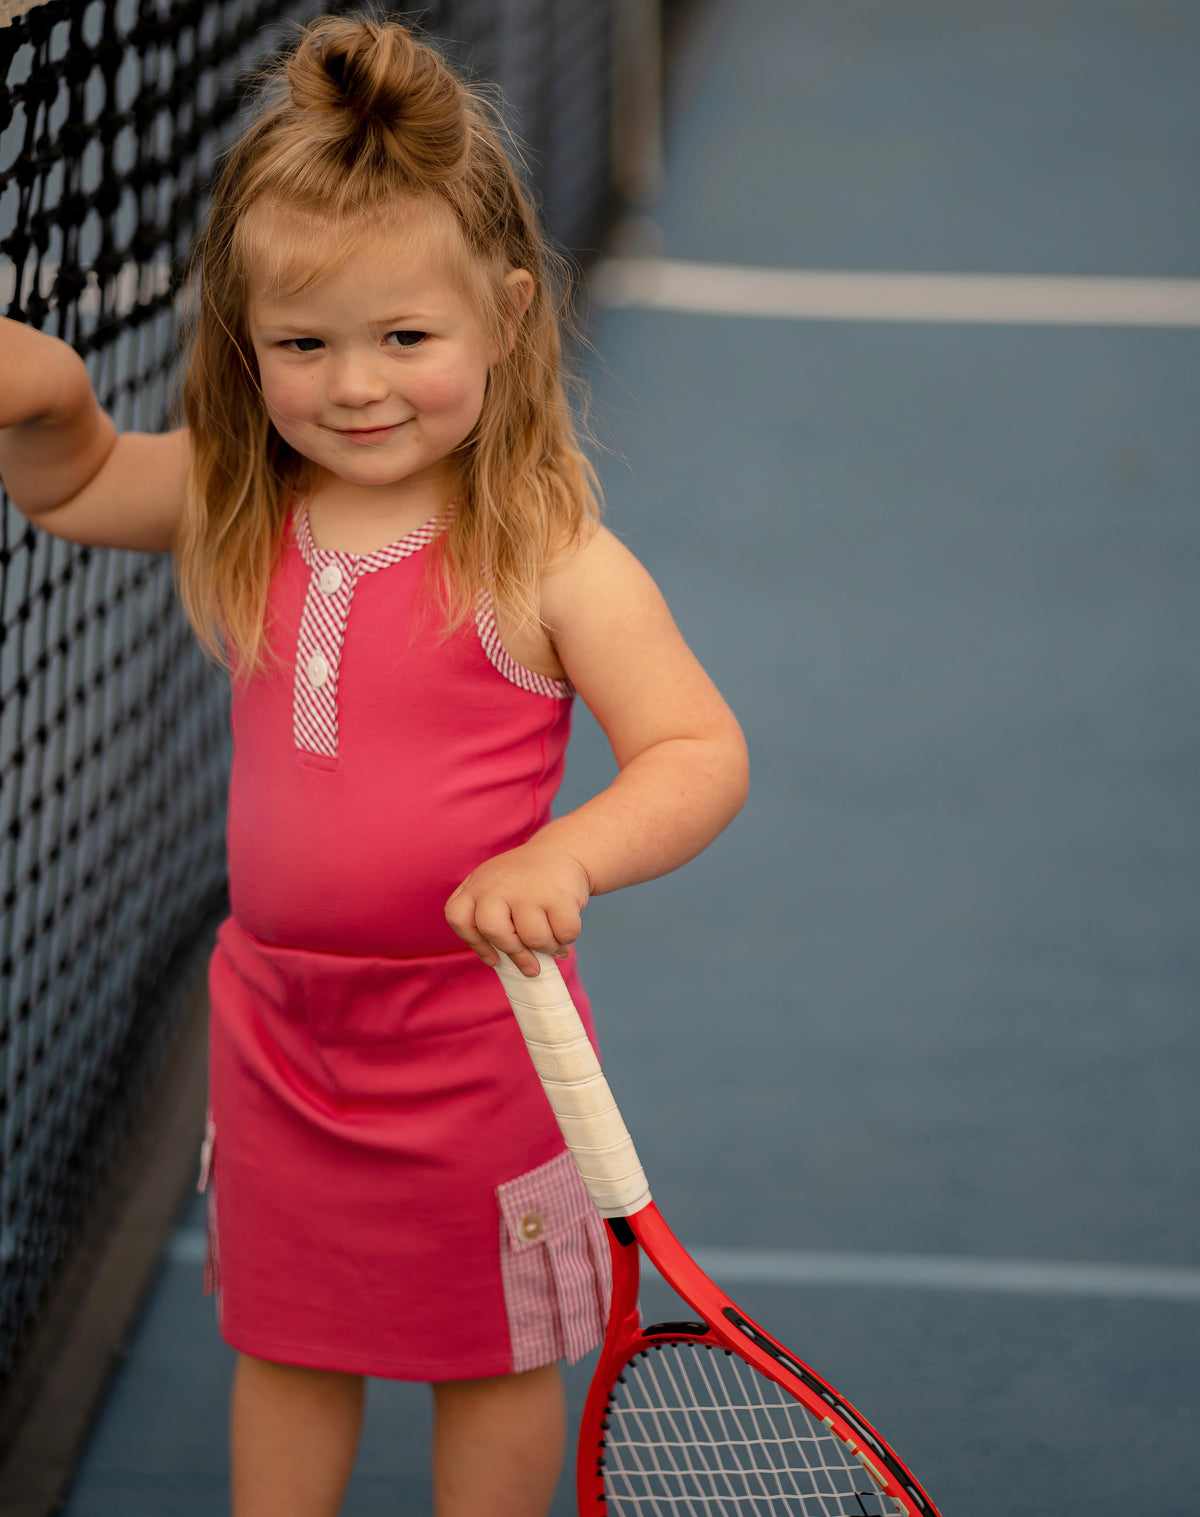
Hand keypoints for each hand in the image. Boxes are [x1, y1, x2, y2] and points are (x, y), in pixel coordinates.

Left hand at [445, 842, 590, 976]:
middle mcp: (497, 885)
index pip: (459, 918)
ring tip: (553, 942)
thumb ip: (490, 921)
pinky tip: (564, 931)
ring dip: (548, 948)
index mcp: (476, 885)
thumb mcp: (495, 889)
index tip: (494, 959)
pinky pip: (564, 933)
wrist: (561, 851)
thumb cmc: (524, 882)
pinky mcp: (559, 894)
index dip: (476, 944)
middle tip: (531, 965)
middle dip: (516, 954)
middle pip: (494, 932)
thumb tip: (503, 964)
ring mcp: (528, 889)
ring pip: (534, 939)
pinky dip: (567, 938)